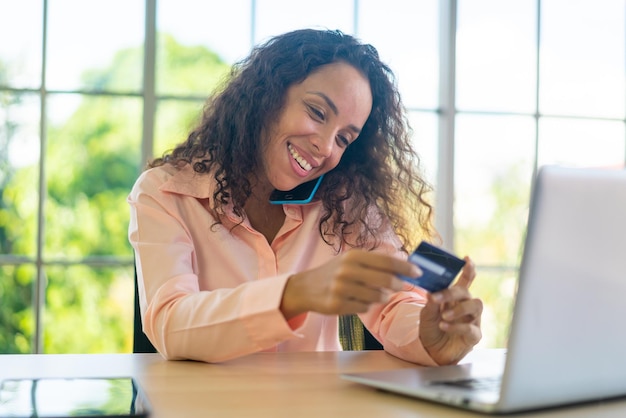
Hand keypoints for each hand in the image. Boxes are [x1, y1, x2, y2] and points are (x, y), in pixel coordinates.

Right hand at [280, 249, 418, 318]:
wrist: (306, 287)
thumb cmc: (334, 272)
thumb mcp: (351, 259)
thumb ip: (376, 260)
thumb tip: (404, 260)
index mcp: (353, 256)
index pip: (387, 261)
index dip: (406, 268)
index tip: (418, 273)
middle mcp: (347, 270)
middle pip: (386, 280)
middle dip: (398, 285)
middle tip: (400, 286)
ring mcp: (341, 288)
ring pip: (377, 297)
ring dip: (381, 297)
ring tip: (374, 293)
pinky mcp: (337, 305)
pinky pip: (364, 308)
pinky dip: (366, 306)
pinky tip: (357, 300)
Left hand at [419, 257, 482, 364]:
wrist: (431, 352)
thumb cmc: (431, 329)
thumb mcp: (426, 314)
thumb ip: (431, 303)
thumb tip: (432, 292)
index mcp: (455, 297)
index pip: (465, 280)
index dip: (468, 269)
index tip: (466, 259)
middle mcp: (466, 305)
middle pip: (466, 292)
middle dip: (451, 293)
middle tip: (436, 298)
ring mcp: (472, 320)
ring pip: (475, 306)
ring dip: (458, 309)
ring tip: (443, 316)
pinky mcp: (474, 335)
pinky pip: (471, 328)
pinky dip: (457, 326)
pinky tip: (444, 326)